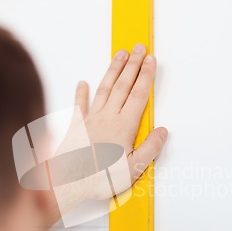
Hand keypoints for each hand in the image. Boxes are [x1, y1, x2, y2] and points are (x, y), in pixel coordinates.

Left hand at [75, 43, 167, 183]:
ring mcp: (90, 120)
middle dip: (133, 65)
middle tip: (139, 48)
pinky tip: (83, 83)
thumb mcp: (134, 169)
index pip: (138, 95)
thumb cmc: (100, 178)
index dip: (146, 76)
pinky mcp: (76, 127)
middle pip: (123, 85)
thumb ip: (150, 148)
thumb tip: (163, 131)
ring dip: (113, 70)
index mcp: (124, 126)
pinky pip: (79, 105)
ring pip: (104, 89)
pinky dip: (81, 93)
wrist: (68, 182)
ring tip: (120, 55)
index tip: (152, 60)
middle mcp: (107, 118)